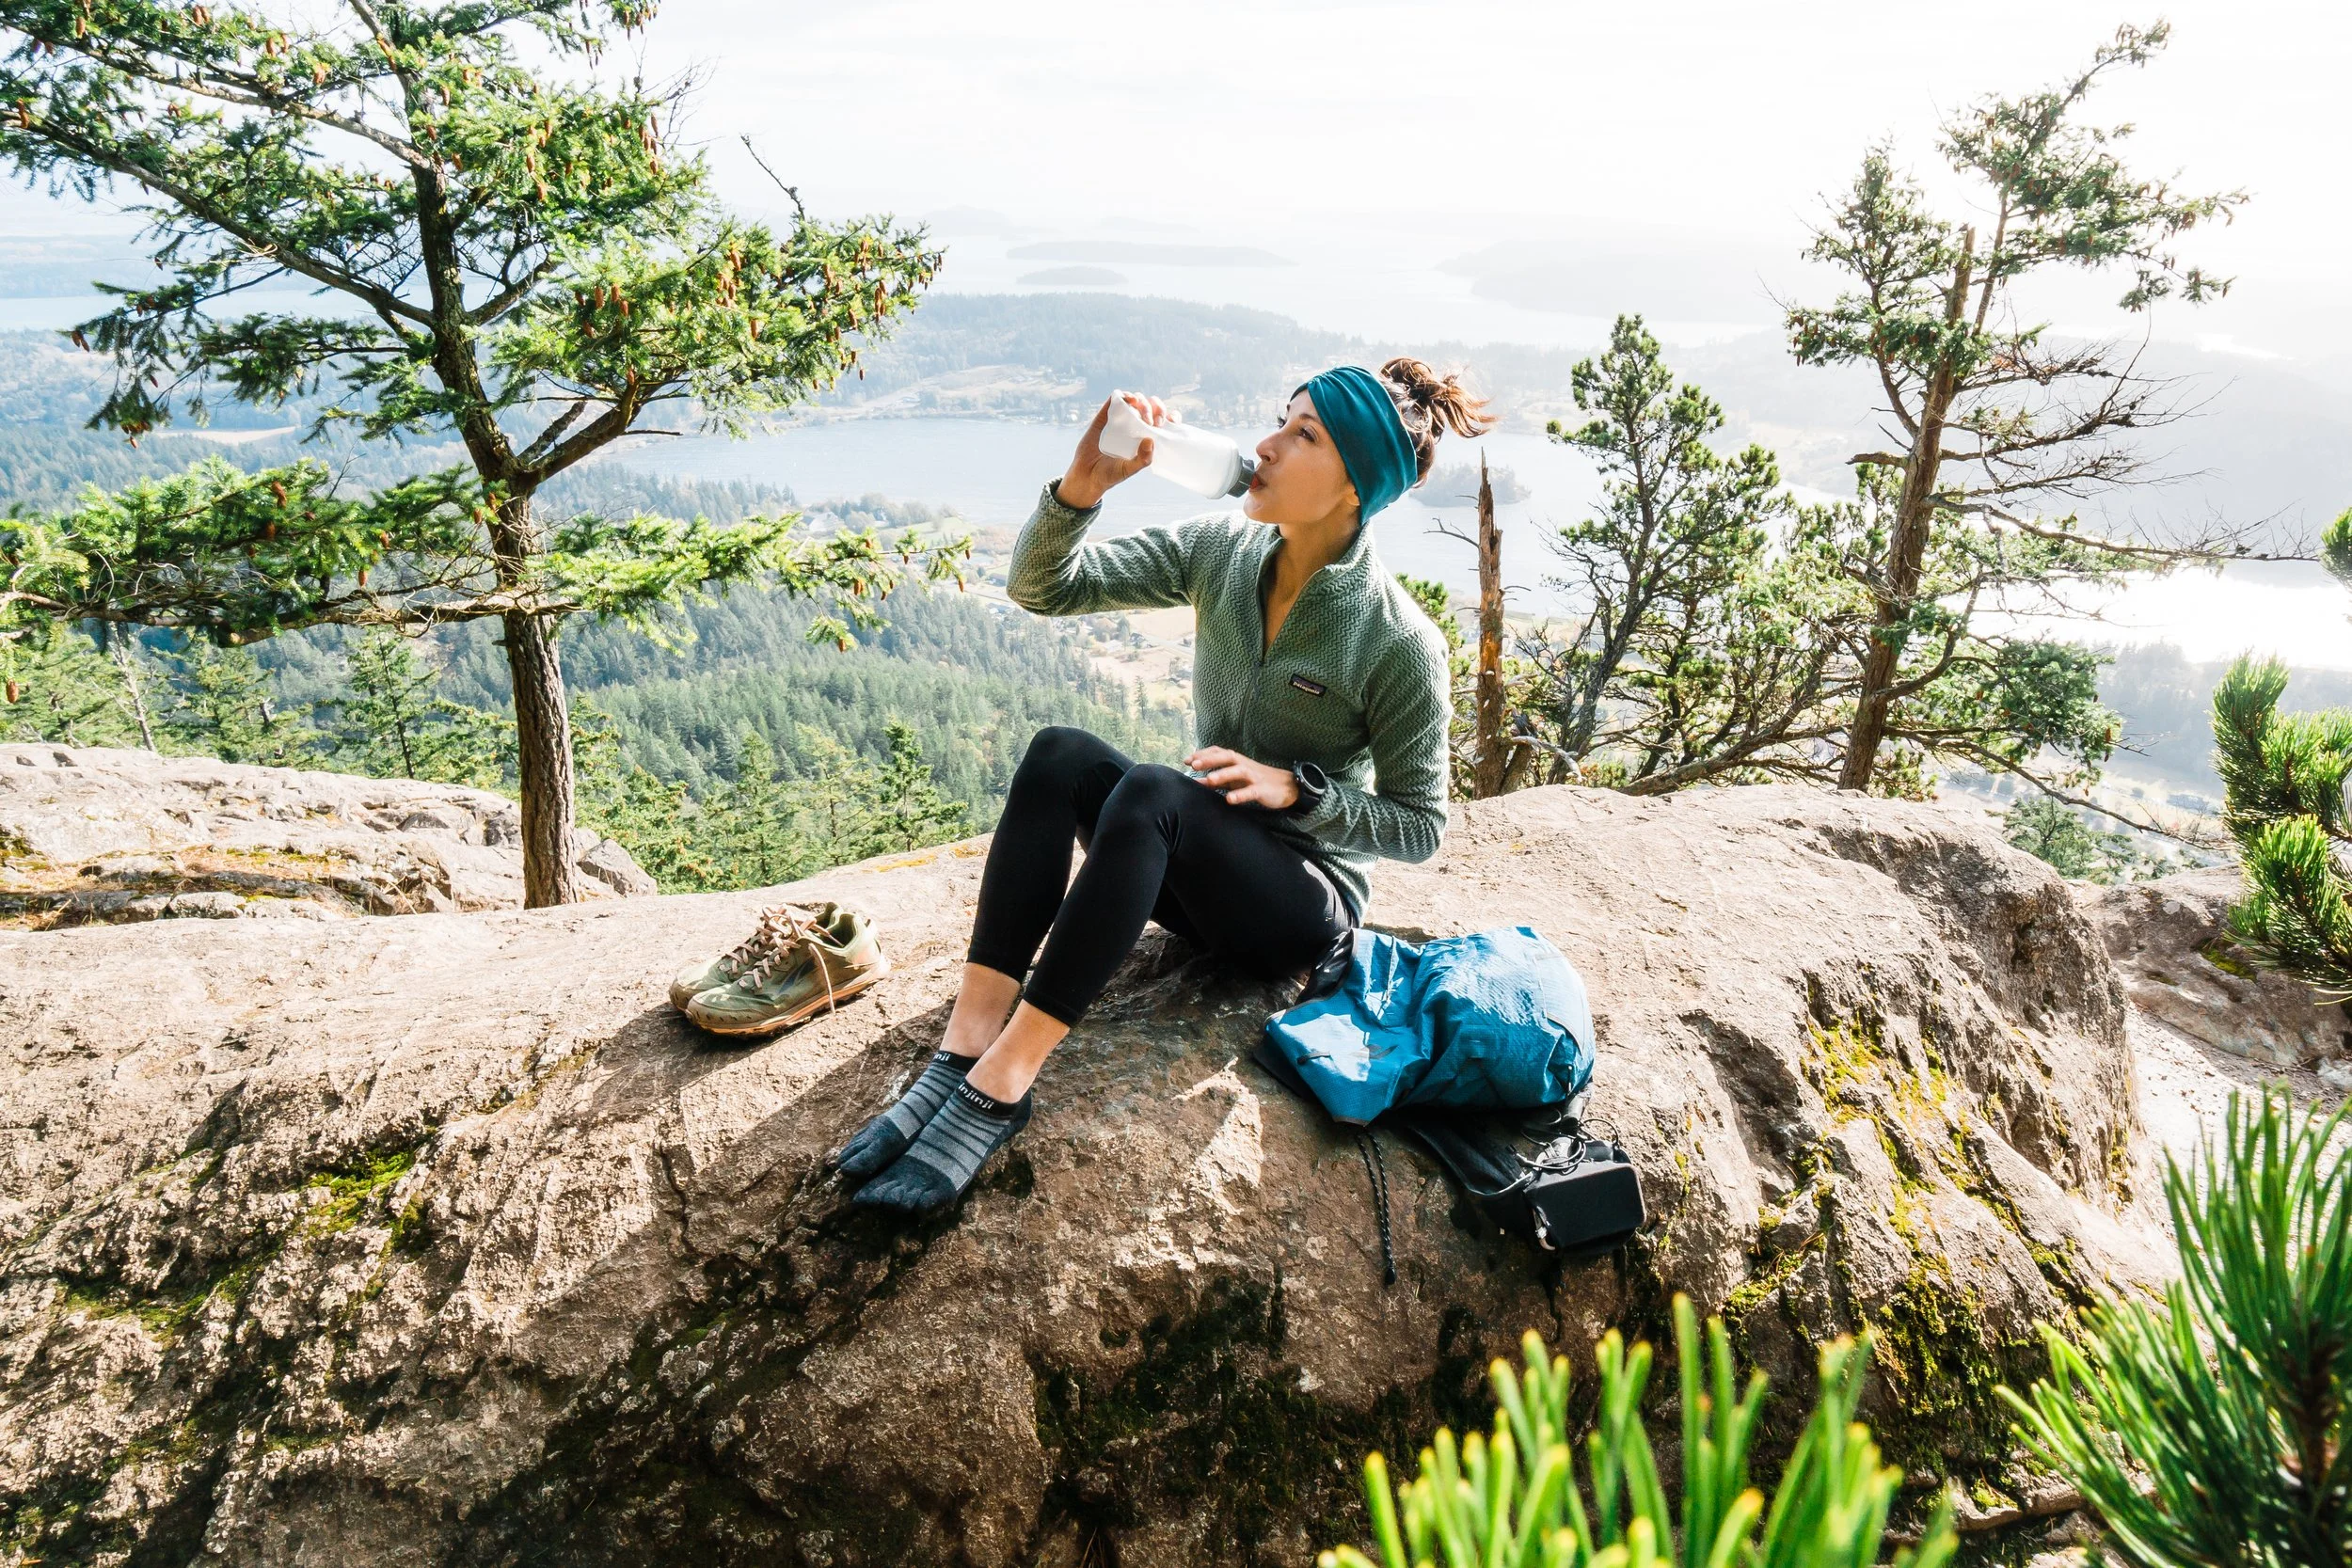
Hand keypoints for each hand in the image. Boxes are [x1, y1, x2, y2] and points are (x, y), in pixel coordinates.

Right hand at [1056, 393, 1162, 510]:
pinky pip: (1117, 398)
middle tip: (1154, 422)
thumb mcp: (1129, 470)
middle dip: (1158, 409)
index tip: (1172, 419)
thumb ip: (1142, 460)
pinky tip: (1131, 400)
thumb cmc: (1111, 474)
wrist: (1087, 474)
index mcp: (1147, 438)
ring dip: (1144, 402)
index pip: (1165, 422)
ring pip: (1138, 401)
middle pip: (1153, 408)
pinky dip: (1126, 395)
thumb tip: (1150, 440)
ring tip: (1142, 415)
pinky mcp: (1106, 415)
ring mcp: (1122, 419)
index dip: (1171, 417)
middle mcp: (1137, 426)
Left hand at [1184, 746, 1297, 809]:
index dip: (1202, 754)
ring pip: (1238, 771)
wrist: (1286, 786)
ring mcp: (1254, 776)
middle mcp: (1244, 765)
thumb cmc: (1255, 781)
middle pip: (1226, 757)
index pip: (1218, 752)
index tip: (1187, 760)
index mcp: (1237, 761)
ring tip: (1209, 780)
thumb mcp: (1234, 780)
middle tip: (1194, 765)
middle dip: (1210, 759)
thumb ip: (1216, 781)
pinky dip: (1240, 794)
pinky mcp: (1262, 789)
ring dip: (1223, 774)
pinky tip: (1229, 800)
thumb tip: (1196, 782)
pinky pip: (1251, 791)